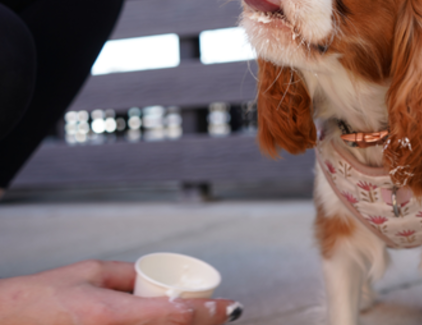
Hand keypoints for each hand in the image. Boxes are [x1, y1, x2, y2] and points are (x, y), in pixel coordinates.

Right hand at [0, 260, 242, 324]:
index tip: (230, 307)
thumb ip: (130, 275)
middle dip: (205, 324)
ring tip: (207, 317)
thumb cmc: (46, 297)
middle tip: (226, 312)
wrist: (11, 320)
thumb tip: (157, 278)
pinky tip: (175, 321)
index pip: (174, 316)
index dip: (208, 313)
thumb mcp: (93, 272)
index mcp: (111, 315)